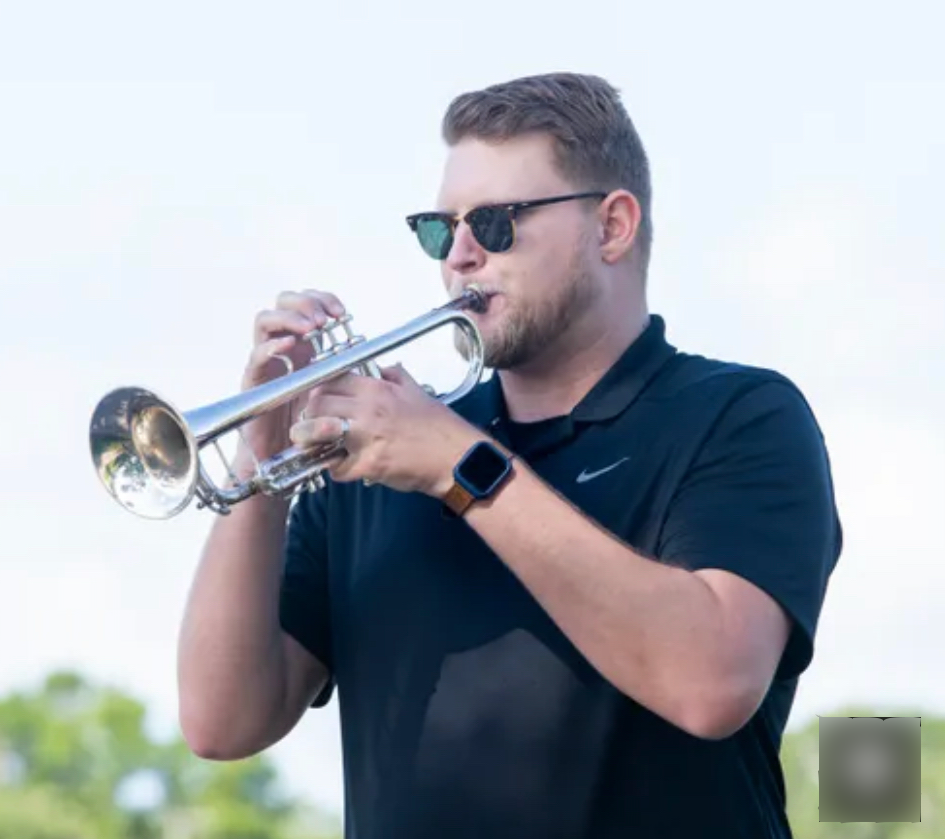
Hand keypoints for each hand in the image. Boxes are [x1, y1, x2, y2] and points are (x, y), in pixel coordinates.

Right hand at [235, 288, 347, 473]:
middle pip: (283, 305)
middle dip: (304, 304)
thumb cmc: (310, 426)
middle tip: (324, 319)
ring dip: (288, 318)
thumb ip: (351, 378)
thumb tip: (382, 366)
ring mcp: (266, 363)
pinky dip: (270, 347)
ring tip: (309, 328)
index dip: (323, 302)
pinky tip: (288, 346)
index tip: (342, 313)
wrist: (284, 460)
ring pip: (264, 322)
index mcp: (305, 348)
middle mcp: (283, 350)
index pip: (308, 307)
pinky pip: (256, 357)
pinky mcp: (253, 383)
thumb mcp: (338, 397)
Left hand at [289, 364, 484, 496]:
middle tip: (310, 423)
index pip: (332, 379)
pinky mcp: (369, 465)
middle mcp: (368, 410)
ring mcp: (367, 438)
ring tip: (313, 444)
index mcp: (378, 389)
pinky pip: (337, 467)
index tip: (318, 398)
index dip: (319, 389)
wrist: (456, 457)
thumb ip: (395, 376)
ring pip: (318, 432)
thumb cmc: (439, 427)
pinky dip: (336, 469)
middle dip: (310, 414)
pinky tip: (342, 467)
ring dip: (310, 439)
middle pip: (318, 404)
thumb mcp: (417, 390)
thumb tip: (383, 368)